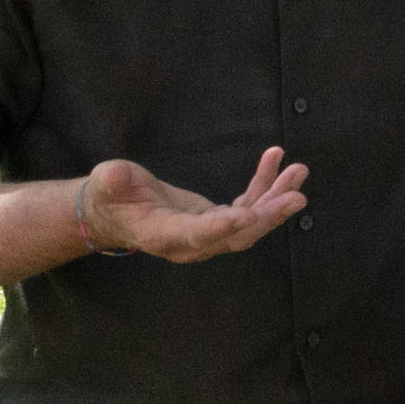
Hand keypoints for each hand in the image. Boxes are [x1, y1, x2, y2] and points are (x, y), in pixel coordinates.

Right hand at [78, 149, 308, 262]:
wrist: (117, 212)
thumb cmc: (111, 196)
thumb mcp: (106, 184)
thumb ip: (112, 181)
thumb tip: (113, 175)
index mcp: (163, 235)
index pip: (197, 235)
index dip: (222, 227)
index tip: (248, 215)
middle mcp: (192, 242)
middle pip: (237, 236)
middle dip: (268, 217)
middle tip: (297, 197)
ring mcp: (208, 234)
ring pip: (249, 223)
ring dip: (276, 198)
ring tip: (298, 171)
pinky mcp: (217, 221)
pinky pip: (247, 206)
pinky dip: (264, 185)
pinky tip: (277, 161)